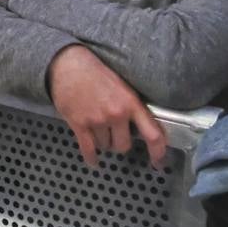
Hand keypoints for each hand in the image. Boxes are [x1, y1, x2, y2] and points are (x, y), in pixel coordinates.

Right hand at [47, 45, 166, 166]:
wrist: (68, 64)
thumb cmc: (94, 71)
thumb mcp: (121, 85)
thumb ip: (131, 105)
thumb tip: (141, 126)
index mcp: (131, 102)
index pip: (152, 134)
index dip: (158, 152)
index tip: (159, 162)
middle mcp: (116, 114)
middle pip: (124, 145)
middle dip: (119, 143)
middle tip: (114, 134)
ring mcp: (97, 120)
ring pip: (105, 146)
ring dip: (102, 142)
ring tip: (97, 128)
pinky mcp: (80, 124)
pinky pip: (88, 149)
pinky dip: (91, 157)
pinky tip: (93, 160)